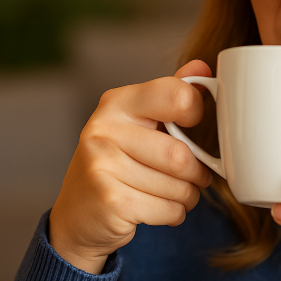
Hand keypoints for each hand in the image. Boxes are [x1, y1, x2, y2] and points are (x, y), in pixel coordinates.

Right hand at [48, 60, 213, 273]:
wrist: (79, 214)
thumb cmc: (119, 161)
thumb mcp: (141, 122)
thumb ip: (171, 94)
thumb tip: (201, 66)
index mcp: (118, 102)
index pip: (177, 95)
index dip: (196, 112)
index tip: (192, 124)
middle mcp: (104, 129)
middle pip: (180, 154)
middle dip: (197, 172)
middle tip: (194, 176)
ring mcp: (102, 165)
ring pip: (178, 185)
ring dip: (188, 195)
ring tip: (175, 192)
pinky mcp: (110, 201)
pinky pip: (168, 209)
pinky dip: (175, 213)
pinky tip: (159, 208)